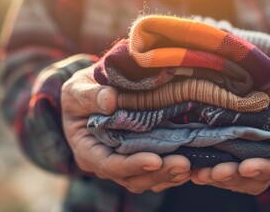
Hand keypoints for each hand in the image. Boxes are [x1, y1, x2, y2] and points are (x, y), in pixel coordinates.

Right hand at [61, 66, 190, 192]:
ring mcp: (125, 162)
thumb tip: (110, 101)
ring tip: (190, 165)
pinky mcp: (140, 156)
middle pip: (133, 178)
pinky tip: (191, 164)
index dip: (132, 165)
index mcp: (88, 151)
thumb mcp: (78, 89)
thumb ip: (90, 96)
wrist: (92, 93)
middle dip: (158, 174)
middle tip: (184, 164)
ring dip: (169, 175)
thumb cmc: (81, 92)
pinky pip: (156, 171)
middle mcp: (107, 162)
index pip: (110, 165)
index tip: (155, 160)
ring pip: (147, 179)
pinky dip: (172, 170)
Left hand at [190, 64, 269, 194]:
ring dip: (220, 177)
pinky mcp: (241, 149)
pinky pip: (228, 163)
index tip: (246, 167)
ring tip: (198, 173)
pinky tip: (193, 165)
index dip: (265, 167)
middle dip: (234, 177)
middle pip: (257, 177)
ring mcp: (259, 155)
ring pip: (240, 177)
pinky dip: (211, 166)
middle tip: (213, 173)